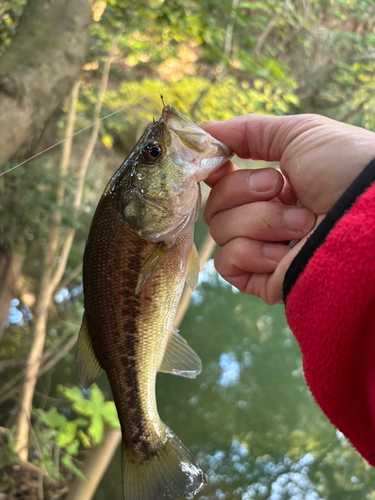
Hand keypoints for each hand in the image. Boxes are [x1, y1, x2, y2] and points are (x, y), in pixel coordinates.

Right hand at [202, 114, 374, 304]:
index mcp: (271, 189)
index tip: (220, 162)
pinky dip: (251, 253)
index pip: (220, 184)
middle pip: (214, 206)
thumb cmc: (344, 167)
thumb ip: (248, 130)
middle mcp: (263, 219)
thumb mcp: (298, 133)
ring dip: (261, 222)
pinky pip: (226, 264)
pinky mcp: (262, 280)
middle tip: (280, 187)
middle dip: (243, 192)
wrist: (372, 213)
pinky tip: (283, 253)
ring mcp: (262, 251)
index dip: (215, 173)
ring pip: (219, 233)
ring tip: (303, 222)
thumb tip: (203, 129)